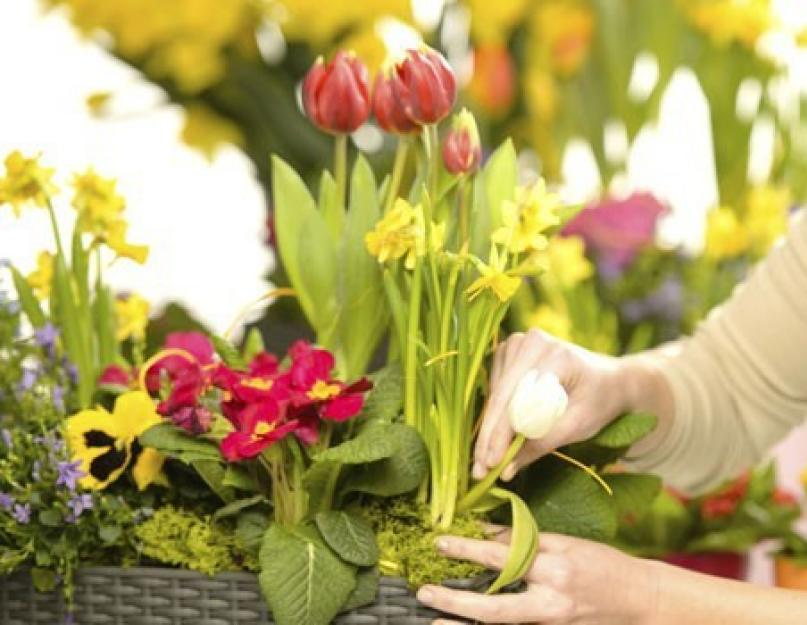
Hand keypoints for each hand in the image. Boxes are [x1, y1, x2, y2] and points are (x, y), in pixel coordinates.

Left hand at [417, 530, 655, 624]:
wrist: (640, 601)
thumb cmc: (604, 564)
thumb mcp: (567, 544)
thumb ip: (527, 541)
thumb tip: (489, 534)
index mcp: (554, 569)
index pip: (502, 557)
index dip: (468, 549)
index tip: (440, 542)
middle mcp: (550, 603)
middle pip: (494, 608)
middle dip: (455, 602)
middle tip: (424, 593)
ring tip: (433, 624)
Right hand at [473, 330, 626, 480]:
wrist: (608, 378)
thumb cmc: (599, 401)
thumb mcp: (577, 426)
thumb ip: (541, 444)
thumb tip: (505, 470)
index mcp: (555, 355)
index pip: (519, 399)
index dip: (502, 434)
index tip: (491, 464)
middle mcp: (532, 342)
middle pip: (501, 396)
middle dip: (489, 436)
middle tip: (479, 469)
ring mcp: (518, 343)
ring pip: (494, 394)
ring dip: (489, 428)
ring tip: (487, 458)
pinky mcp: (510, 351)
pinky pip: (495, 388)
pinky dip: (495, 414)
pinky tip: (497, 436)